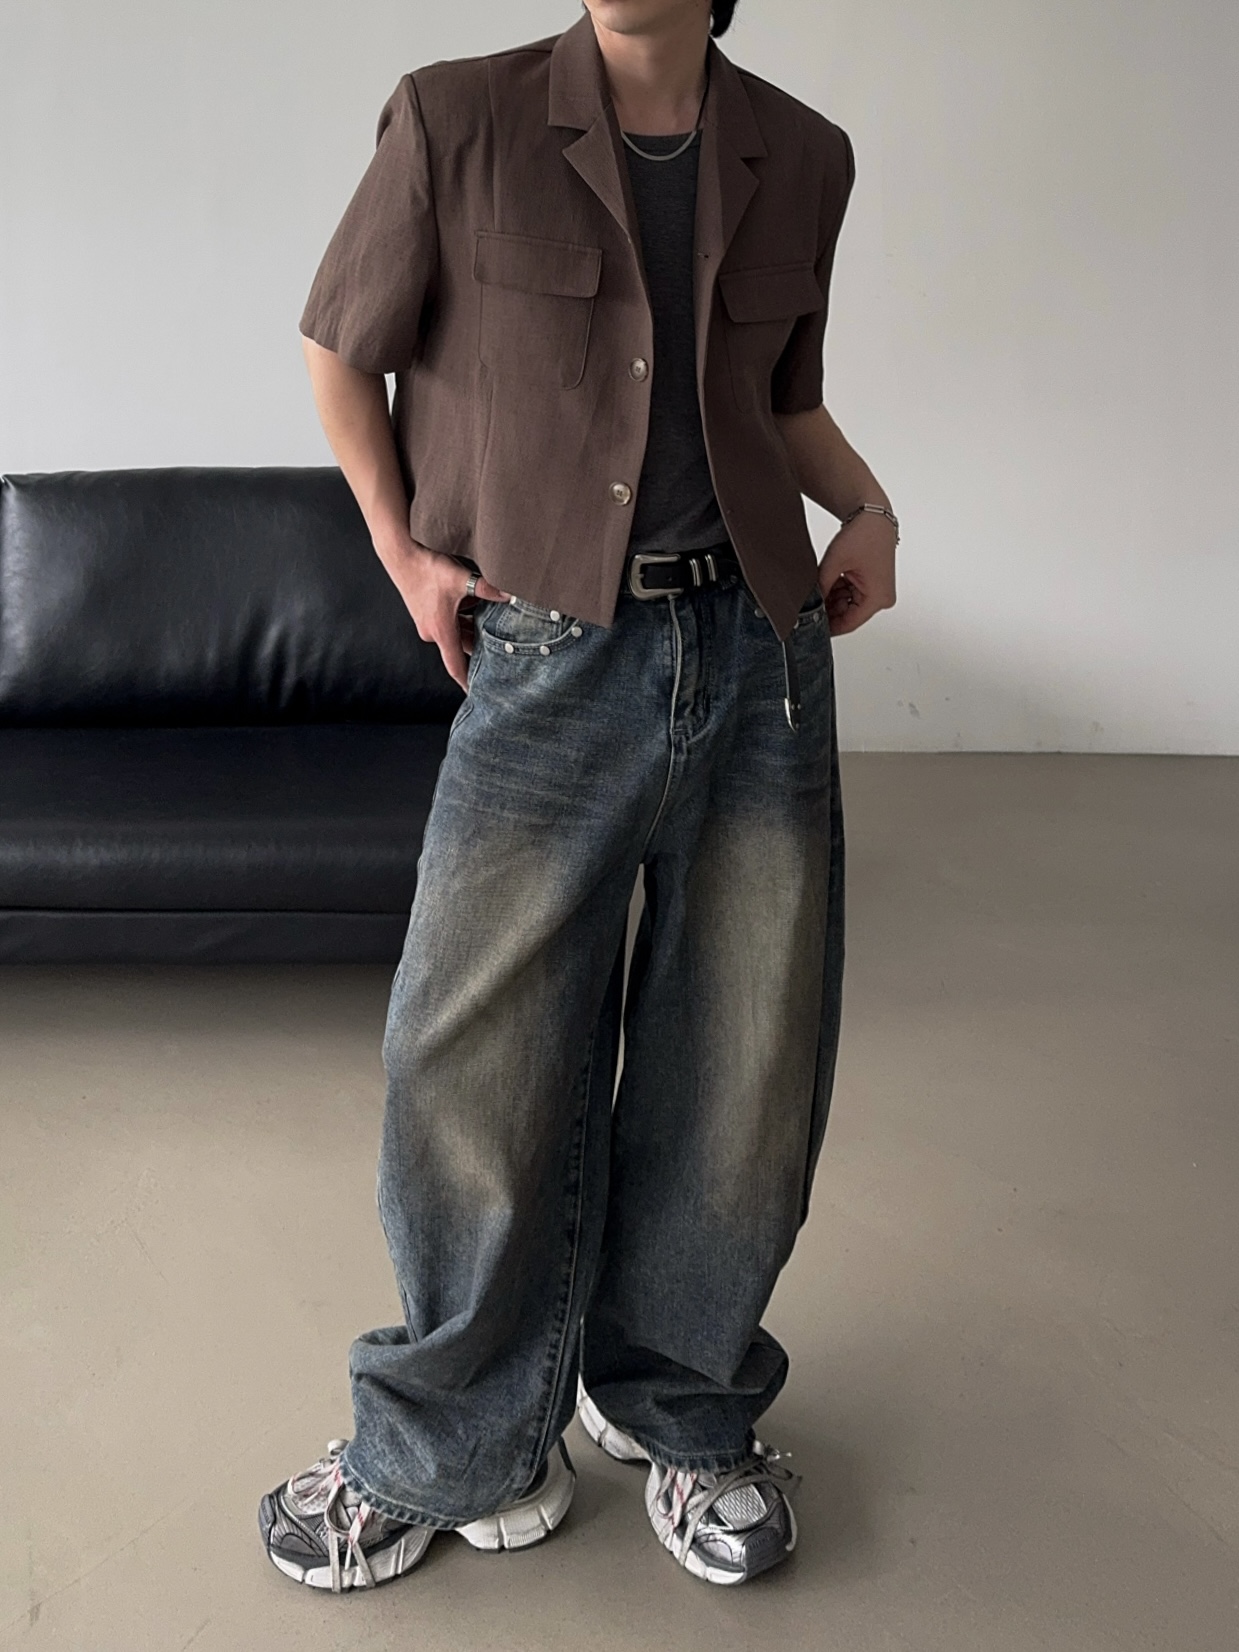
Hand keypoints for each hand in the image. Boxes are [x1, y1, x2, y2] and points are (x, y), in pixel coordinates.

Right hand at [384, 538, 508, 689]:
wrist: (401, 555)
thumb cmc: (427, 568)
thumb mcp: (461, 578)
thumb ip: (487, 589)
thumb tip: (511, 594)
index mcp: (441, 631)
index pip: (455, 665)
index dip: (466, 681)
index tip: (475, 694)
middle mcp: (433, 632)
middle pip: (462, 647)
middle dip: (480, 648)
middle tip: (501, 652)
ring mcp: (428, 623)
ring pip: (457, 632)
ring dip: (473, 629)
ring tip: (492, 624)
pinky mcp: (427, 614)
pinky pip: (449, 623)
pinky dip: (463, 618)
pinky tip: (475, 605)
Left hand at [817, 511, 897, 635]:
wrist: (873, 516)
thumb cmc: (864, 534)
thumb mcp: (835, 563)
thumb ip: (821, 587)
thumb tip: (808, 604)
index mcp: (878, 597)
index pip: (848, 623)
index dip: (827, 627)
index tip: (810, 627)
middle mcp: (882, 598)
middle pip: (848, 615)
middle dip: (828, 610)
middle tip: (807, 606)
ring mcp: (878, 592)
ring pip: (847, 605)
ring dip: (831, 599)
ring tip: (817, 588)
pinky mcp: (872, 585)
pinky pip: (851, 595)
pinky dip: (837, 591)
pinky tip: (826, 582)